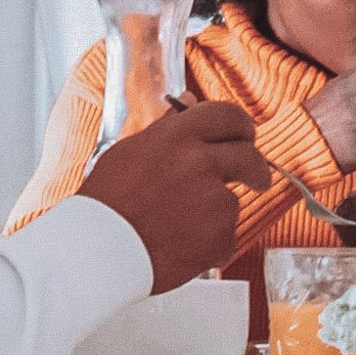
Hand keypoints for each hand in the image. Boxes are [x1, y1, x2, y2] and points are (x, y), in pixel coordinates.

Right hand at [78, 101, 271, 289]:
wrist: (98, 253)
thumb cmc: (106, 205)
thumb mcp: (131, 152)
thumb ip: (168, 128)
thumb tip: (190, 101)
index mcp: (176, 137)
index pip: (227, 115)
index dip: (241, 126)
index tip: (245, 137)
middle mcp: (200, 163)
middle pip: (250, 157)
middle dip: (257, 169)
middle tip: (255, 179)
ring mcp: (214, 200)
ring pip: (232, 201)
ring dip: (216, 214)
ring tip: (178, 228)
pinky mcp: (221, 236)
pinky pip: (226, 237)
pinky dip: (210, 245)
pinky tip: (179, 247)